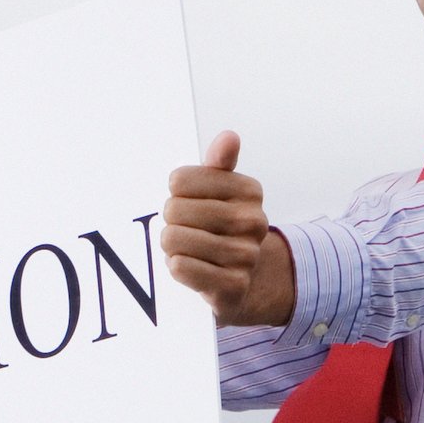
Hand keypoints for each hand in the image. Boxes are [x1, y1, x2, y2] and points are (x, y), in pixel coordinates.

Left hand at [162, 130, 297, 329]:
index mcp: (249, 191)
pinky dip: (176, 267)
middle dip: (171, 221)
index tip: (189, 201)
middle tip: (187, 230)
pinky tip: (190, 266)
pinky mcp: (232, 286)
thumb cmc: (221, 228)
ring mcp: (245, 256)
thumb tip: (229, 136)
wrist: (245, 280)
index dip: (175, 193)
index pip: (179, 180)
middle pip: (173, 209)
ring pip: (173, 238)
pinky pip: (181, 267)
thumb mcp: (221, 191)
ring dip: (171, 247)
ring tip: (188, 249)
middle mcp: (253, 221)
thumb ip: (219, 162)